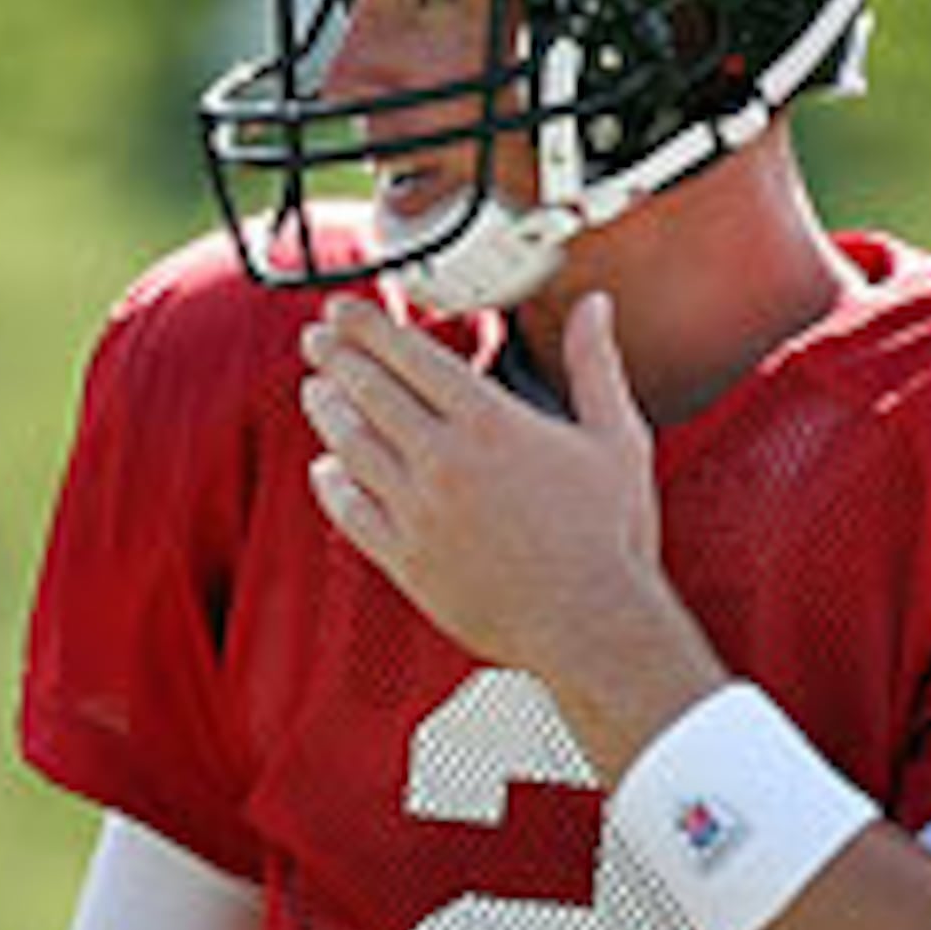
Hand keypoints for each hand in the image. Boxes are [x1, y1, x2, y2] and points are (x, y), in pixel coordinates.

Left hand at [296, 291, 690, 697]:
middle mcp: (443, 460)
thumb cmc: (610, 534)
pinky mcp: (404, 558)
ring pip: (350, 445)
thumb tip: (594, 306)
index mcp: (490, 422)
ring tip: (315, 388)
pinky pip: (350, 511)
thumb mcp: (615, 438)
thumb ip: (595, 365)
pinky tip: (325, 468)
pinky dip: (330, 484)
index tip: (342, 309)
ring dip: (326, 410)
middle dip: (335, 356)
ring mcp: (417, 510)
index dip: (366, 326)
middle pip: (369, 392)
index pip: (409, 356)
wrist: (590, 623)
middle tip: (316, 336)